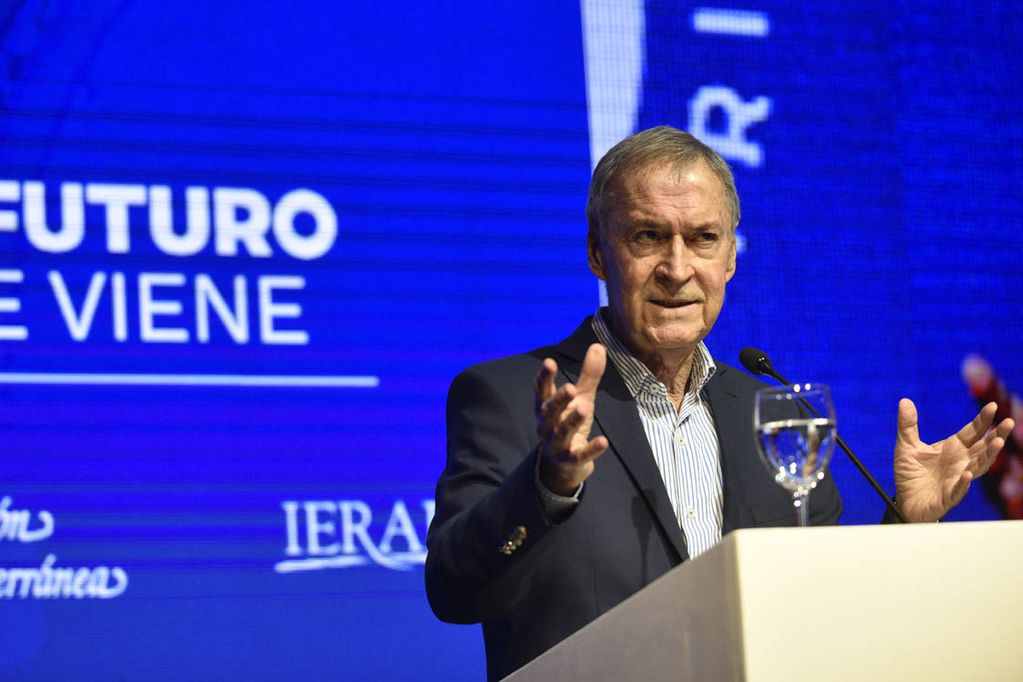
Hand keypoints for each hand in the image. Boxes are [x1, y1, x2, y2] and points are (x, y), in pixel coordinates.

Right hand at [534, 344, 608, 495]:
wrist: (563, 465)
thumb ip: (587, 375)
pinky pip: (579, 455)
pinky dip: (591, 449)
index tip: (549, 362)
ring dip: (572, 421)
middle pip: (549, 412)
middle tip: (570, 388)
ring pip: (562, 432)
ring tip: (584, 409)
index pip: (542, 391)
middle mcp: (547, 425)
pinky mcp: (570, 460)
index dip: (544, 377)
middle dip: (558, 400)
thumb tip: (598, 346)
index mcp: (547, 407)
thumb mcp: (580, 398)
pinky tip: (603, 441)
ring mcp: (557, 444)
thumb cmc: (568, 423)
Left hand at [894, 399, 1014, 521]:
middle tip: (1009, 422)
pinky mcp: (949, 496)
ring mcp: (957, 479)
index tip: (992, 406)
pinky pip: (959, 490)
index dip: (983, 420)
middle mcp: (961, 462)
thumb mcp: (906, 446)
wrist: (905, 500)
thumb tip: (904, 401)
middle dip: (996, 435)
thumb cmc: (911, 473)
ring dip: (988, 455)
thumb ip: (907, 425)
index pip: (972, 432)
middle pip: (983, 447)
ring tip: (998, 442)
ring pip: (979, 467)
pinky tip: (968, 473)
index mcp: (953, 448)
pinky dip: (964, 482)